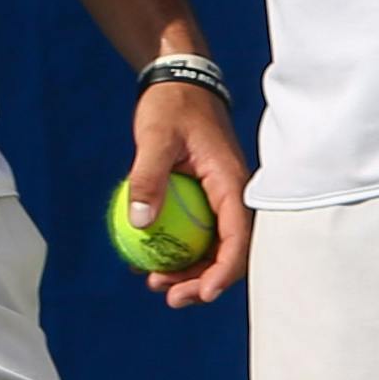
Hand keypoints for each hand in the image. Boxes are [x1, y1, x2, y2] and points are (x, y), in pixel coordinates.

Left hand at [127, 81, 254, 310]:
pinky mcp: (204, 199)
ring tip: (153, 282)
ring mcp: (219, 199)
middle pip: (229, 253)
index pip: (238, 237)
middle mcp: (232, 196)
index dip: (224, 271)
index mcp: (232, 183)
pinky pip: (196, 234)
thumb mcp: (155, 137)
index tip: (203, 293)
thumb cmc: (170, 106)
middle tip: (168, 296)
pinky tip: (146, 262)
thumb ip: (147, 178)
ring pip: (213, 249)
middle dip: (203, 283)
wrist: (178, 83)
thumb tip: (140, 223)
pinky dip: (177, 252)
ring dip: (188, 273)